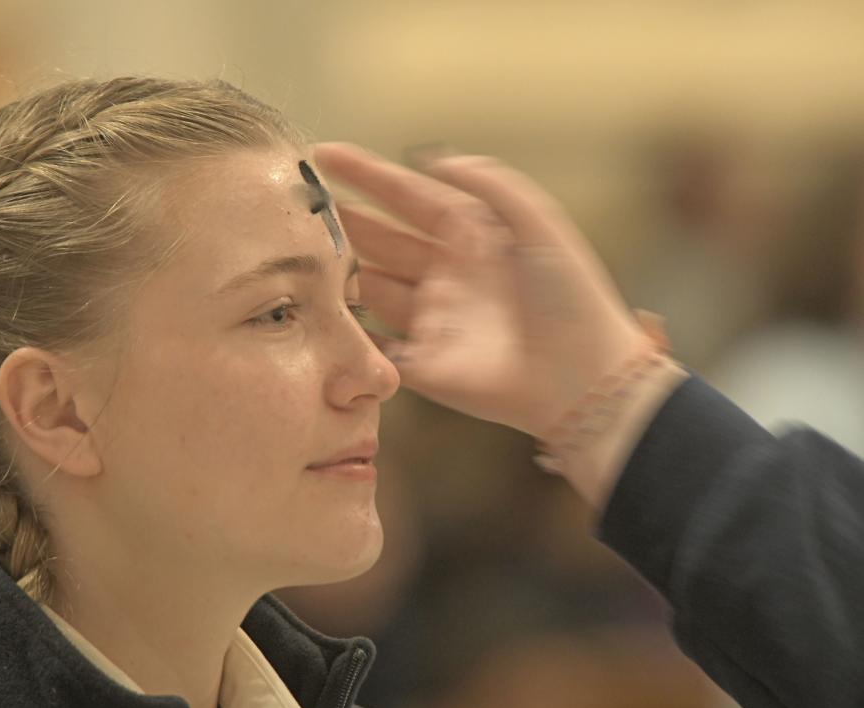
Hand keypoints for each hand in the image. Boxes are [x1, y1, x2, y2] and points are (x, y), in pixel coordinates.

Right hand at [314, 143, 646, 437]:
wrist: (584, 376)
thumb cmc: (571, 298)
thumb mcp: (540, 224)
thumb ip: (491, 184)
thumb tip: (437, 160)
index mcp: (472, 238)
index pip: (410, 197)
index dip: (368, 176)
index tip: (324, 156)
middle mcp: (447, 274)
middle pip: (382, 240)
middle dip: (342, 221)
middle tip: (298, 204)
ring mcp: (433, 319)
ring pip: (372, 288)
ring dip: (340, 270)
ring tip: (299, 250)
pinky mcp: (425, 364)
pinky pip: (377, 344)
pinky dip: (350, 331)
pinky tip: (320, 310)